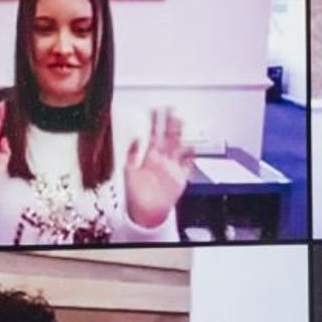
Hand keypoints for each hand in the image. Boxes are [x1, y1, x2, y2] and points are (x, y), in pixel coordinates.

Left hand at [123, 107, 193, 225]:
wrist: (144, 212)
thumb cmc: (135, 194)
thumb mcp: (128, 171)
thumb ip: (131, 154)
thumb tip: (135, 140)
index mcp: (150, 156)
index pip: (154, 134)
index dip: (156, 122)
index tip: (157, 109)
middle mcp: (162, 160)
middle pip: (168, 137)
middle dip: (171, 123)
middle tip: (173, 110)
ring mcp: (171, 168)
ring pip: (178, 147)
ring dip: (180, 135)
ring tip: (182, 123)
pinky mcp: (179, 179)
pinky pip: (187, 166)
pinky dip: (190, 158)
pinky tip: (193, 150)